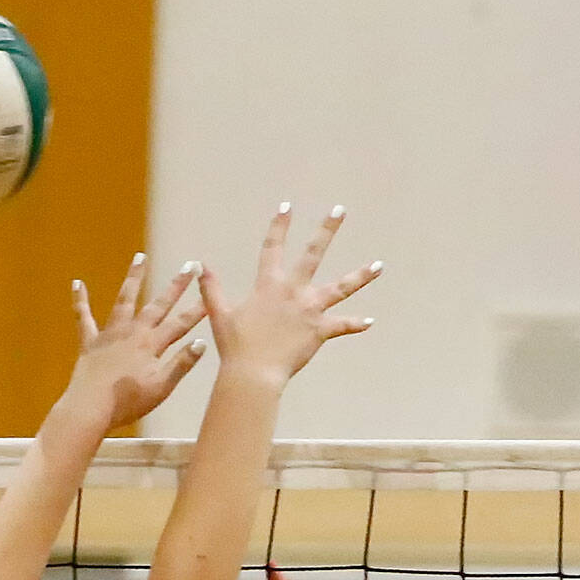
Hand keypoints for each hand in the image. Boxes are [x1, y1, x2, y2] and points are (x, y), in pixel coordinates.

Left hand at [62, 255, 207, 434]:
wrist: (91, 407)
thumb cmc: (128, 402)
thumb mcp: (161, 388)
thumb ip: (181, 364)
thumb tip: (201, 343)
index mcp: (151, 345)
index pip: (180, 324)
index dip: (196, 311)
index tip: (210, 295)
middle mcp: (133, 332)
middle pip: (158, 305)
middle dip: (176, 286)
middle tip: (189, 266)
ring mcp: (110, 334)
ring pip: (124, 300)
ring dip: (134, 278)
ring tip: (140, 257)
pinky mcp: (90, 341)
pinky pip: (84, 316)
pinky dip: (80, 300)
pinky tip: (77, 283)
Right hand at [201, 205, 380, 386]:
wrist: (254, 373)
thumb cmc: (235, 346)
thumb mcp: (219, 314)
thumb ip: (211, 289)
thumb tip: (200, 267)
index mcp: (268, 284)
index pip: (273, 247)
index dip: (279, 225)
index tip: (287, 206)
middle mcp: (292, 290)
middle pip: (313, 253)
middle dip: (327, 230)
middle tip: (339, 210)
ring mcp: (309, 309)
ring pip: (341, 287)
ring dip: (361, 276)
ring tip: (379, 265)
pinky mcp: (320, 330)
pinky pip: (342, 326)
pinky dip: (355, 324)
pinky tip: (369, 322)